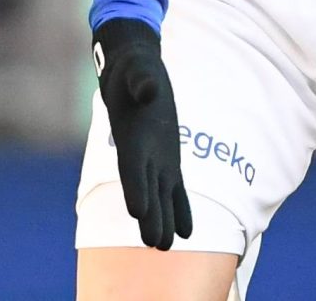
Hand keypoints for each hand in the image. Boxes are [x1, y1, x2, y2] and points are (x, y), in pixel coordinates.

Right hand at [93, 17, 193, 249]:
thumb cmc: (134, 69)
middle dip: (150, 217)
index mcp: (131, 137)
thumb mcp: (138, 70)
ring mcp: (153, 159)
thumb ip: (142, 82)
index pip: (132, 168)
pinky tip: (185, 231)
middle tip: (155, 245)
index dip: (135, 189)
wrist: (132, 71)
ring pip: (160, 195)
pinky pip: (174, 187)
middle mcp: (140, 154)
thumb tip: (150, 90)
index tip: (137, 212)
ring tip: (165, 247)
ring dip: (163, 219)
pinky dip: (179, 207)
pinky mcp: (167, 158)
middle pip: (145, 190)